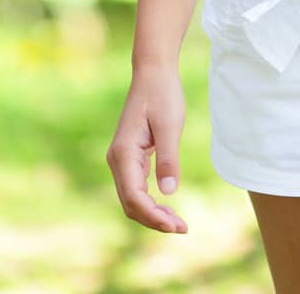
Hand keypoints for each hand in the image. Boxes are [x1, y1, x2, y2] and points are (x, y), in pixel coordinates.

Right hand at [106, 65, 189, 232]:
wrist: (153, 72)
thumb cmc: (163, 94)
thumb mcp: (170, 124)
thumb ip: (168, 158)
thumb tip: (168, 192)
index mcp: (124, 153)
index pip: (134, 197)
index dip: (153, 216)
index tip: (176, 225)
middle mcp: (117, 160)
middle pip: (130, 203)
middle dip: (154, 219)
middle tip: (182, 228)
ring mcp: (122, 159)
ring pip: (132, 198)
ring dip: (152, 213)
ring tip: (178, 222)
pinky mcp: (130, 157)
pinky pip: (136, 187)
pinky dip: (150, 201)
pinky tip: (167, 206)